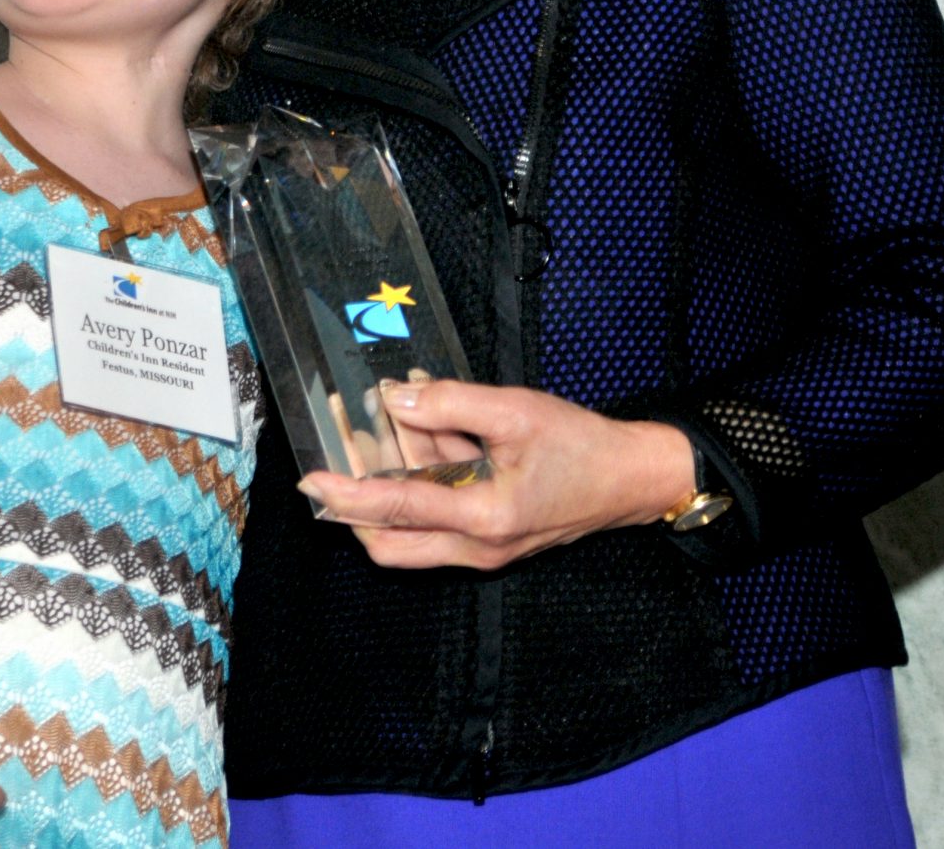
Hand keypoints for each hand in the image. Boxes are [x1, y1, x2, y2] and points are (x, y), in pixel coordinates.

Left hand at [299, 381, 693, 571]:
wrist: (633, 478)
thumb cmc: (583, 447)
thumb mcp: (517, 412)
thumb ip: (452, 403)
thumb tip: (397, 398)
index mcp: (483, 518)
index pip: (395, 510)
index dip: (347, 493)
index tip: (310, 480)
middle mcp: (477, 545)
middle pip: (390, 539)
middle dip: (359, 494)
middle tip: (345, 441)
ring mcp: (482, 545)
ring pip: (412, 522)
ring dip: (398, 469)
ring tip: (397, 406)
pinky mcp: (488, 534)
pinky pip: (439, 509)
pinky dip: (426, 471)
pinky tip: (427, 420)